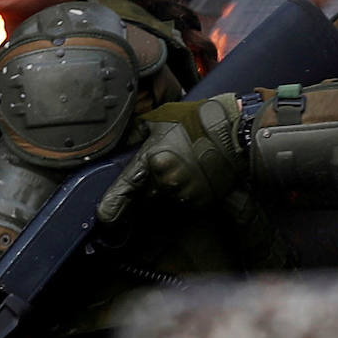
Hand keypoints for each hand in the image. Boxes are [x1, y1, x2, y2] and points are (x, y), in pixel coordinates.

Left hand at [96, 95, 244, 226]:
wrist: (232, 132)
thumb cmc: (195, 122)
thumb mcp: (158, 119)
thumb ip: (134, 134)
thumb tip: (118, 144)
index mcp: (151, 161)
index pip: (123, 191)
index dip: (110, 208)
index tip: (104, 217)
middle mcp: (165, 182)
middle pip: (144, 198)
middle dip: (147, 190)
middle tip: (160, 171)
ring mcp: (184, 194)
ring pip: (164, 202)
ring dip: (165, 193)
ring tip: (180, 170)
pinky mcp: (200, 202)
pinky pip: (183, 205)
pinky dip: (183, 196)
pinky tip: (192, 178)